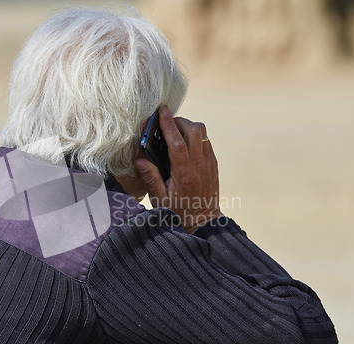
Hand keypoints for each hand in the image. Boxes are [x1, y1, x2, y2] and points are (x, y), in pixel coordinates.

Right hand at [134, 106, 222, 232]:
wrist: (204, 222)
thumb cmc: (179, 212)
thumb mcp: (160, 199)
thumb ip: (150, 177)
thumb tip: (140, 159)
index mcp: (184, 173)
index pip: (177, 142)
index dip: (168, 124)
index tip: (161, 111)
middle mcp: (199, 165)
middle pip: (194, 130)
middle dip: (179, 121)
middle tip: (165, 123)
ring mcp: (209, 163)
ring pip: (202, 133)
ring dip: (188, 127)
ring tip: (174, 132)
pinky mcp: (213, 164)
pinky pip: (205, 141)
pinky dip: (194, 136)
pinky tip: (184, 144)